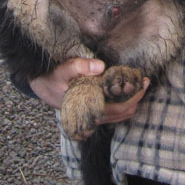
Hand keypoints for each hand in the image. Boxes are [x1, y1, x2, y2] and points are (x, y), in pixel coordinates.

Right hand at [29, 57, 149, 124]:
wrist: (40, 86)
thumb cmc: (52, 78)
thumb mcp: (62, 69)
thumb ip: (79, 67)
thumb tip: (101, 67)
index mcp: (87, 109)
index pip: (118, 109)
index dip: (134, 97)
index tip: (143, 82)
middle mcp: (91, 117)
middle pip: (122, 114)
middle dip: (136, 98)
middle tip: (145, 81)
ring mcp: (91, 116)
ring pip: (118, 115)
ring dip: (130, 101)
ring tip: (139, 84)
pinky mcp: (90, 111)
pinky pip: (111, 112)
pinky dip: (122, 102)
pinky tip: (126, 90)